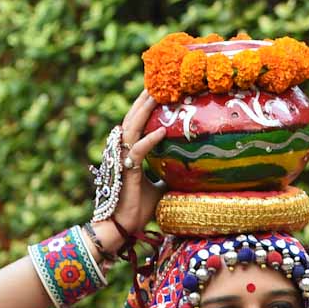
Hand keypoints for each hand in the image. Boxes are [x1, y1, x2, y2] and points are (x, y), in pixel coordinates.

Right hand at [109, 90, 169, 238]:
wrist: (121, 227)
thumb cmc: (137, 208)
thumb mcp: (159, 187)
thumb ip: (167, 175)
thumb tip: (187, 171)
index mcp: (130, 151)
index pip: (138, 122)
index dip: (146, 105)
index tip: (159, 89)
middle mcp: (124, 151)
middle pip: (133, 117)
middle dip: (144, 98)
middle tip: (157, 80)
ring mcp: (123, 160)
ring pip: (132, 128)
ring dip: (144, 110)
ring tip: (157, 95)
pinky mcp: (125, 172)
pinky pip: (138, 151)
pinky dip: (149, 140)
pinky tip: (161, 130)